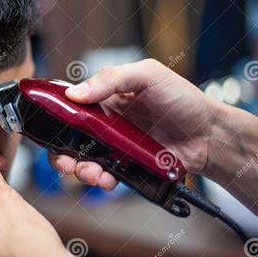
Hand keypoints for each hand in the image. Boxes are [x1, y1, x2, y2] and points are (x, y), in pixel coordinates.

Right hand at [50, 59, 218, 188]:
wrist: (208, 135)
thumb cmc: (182, 99)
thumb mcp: (148, 75)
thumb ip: (111, 79)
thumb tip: (73, 94)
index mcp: (105, 97)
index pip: (70, 106)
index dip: (55, 119)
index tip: (48, 130)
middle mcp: (105, 122)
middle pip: (69, 139)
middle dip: (61, 154)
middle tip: (66, 163)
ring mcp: (114, 145)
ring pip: (83, 160)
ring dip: (79, 170)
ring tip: (90, 174)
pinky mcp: (125, 165)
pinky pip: (104, 175)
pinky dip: (100, 180)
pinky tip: (107, 180)